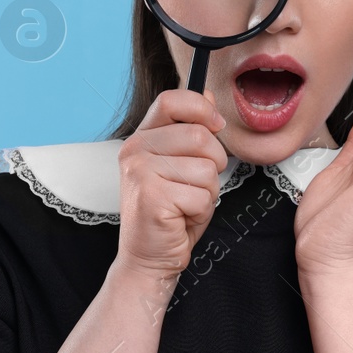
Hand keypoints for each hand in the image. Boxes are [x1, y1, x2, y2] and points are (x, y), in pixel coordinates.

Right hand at [116, 85, 228, 278]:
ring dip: (208, 192)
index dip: (202, 108)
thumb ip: (193, 131)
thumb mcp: (184, 165)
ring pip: (206, 169)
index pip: (171, 100)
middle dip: (214, 164)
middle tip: (197, 184)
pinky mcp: (152, 197)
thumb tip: (210, 95)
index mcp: (142, 137)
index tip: (217, 125)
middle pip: (200, 136)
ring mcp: (140, 173)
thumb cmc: (170, 213)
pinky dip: (202, 211)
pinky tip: (182, 218)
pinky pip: (202, 196)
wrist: (148, 257)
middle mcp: (135, 150)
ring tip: (187, 204)